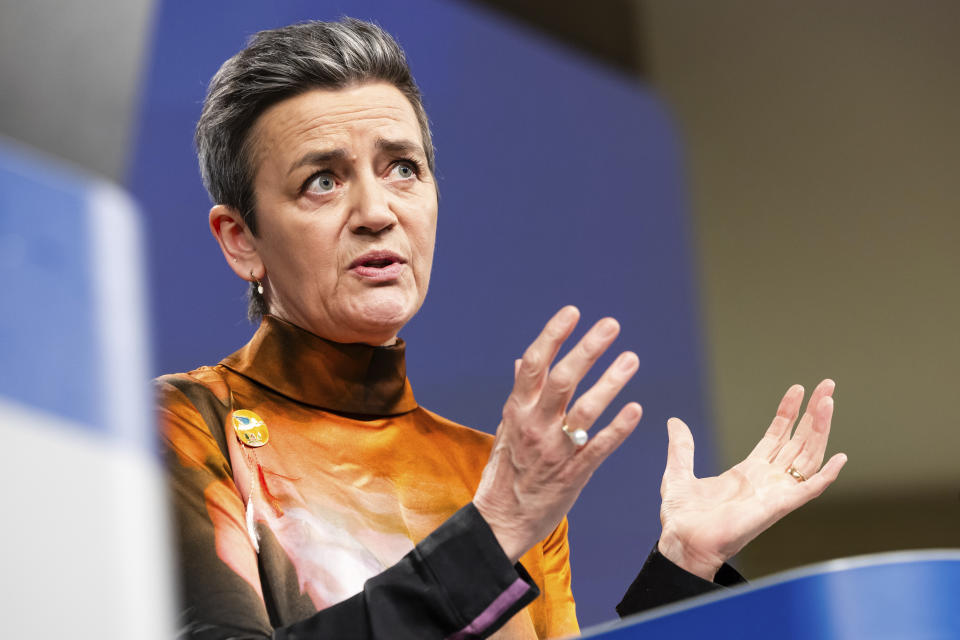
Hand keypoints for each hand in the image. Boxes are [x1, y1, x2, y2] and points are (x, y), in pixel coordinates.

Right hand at [474, 306, 642, 562]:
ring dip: (610, 382)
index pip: (534, 364)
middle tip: (611, 325)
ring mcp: (555, 450)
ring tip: (632, 358)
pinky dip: (618, 428)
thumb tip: (522, 360)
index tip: (572, 312)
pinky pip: (599, 447)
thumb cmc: (506, 470)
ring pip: (585, 410)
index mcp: (517, 410)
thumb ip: (520, 393)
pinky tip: (636, 409)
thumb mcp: (506, 428)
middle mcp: (534, 426)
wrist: (503, 520)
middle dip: (587, 349)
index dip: (553, 335)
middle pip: (562, 380)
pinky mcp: (574, 473)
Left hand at [657, 380, 847, 579]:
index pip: (777, 436)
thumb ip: (682, 447)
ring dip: (820, 430)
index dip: (788, 412)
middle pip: (798, 441)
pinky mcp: (778, 507)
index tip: (798, 389)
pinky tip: (840, 457)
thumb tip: (674, 421)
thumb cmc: (682, 518)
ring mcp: (775, 493)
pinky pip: (810, 490)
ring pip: (807, 456)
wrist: (682, 543)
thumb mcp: (678, 473)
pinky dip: (827, 475)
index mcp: (748, 472)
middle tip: (826, 385)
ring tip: (828, 402)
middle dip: (813, 413)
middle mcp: (767, 480)